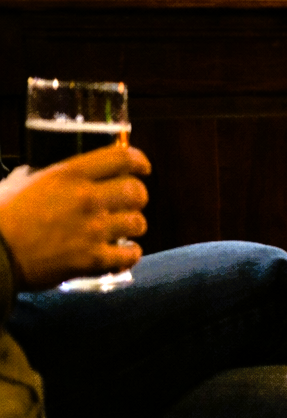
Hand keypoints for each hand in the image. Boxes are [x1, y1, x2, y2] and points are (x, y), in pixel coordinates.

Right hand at [0, 146, 150, 289]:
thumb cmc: (1, 216)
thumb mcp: (18, 184)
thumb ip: (37, 176)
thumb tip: (36, 173)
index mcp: (69, 175)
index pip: (122, 158)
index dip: (139, 161)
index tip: (143, 168)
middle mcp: (87, 198)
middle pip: (137, 192)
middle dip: (137, 197)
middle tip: (129, 204)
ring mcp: (93, 230)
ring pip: (138, 223)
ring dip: (134, 227)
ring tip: (123, 231)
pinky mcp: (93, 259)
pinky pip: (130, 255)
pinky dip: (129, 255)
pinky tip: (122, 254)